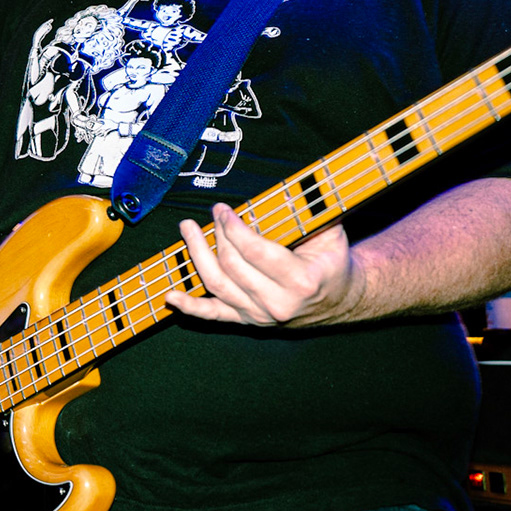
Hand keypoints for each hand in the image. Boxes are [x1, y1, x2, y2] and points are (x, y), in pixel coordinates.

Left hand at [164, 204, 361, 327]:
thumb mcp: (329, 232)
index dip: (233, 228)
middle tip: (213, 213)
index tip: (223, 210)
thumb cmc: (331, 260)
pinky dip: (190, 307)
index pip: (255, 251)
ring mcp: (260, 315)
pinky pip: (213, 315)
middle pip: (232, 265)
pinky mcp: (246, 320)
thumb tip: (281, 190)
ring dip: (197, 255)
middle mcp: (278, 303)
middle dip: (218, 234)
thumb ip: (307, 214)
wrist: (339, 299)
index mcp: (300, 281)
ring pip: (217, 285)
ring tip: (188, 229)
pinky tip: (171, 296)